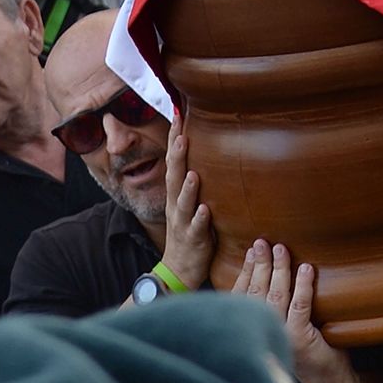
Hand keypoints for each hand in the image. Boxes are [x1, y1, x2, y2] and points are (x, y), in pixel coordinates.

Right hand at [161, 111, 215, 289]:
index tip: (178, 114)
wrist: (179, 268)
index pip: (175, 161)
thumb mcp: (192, 203)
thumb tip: (208, 154)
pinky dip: (200, 219)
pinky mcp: (194, 239)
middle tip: (181, 132)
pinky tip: (205, 210)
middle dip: (178, 154)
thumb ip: (196, 180)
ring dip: (188, 187)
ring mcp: (184, 222)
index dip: (175, 139)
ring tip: (194, 173)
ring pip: (184, 202)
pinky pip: (197, 228)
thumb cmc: (191, 231)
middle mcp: (177, 205)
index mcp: (178, 194)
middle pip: (175, 175)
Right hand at [233, 239, 349, 382]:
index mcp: (253, 329)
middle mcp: (262, 333)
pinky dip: (303, 286)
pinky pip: (300, 306)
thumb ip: (271, 307)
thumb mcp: (281, 327)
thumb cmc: (304, 349)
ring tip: (282, 249)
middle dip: (260, 264)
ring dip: (279, 269)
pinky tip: (306, 268)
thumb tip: (267, 271)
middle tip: (262, 242)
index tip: (251, 251)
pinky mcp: (300, 338)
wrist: (324, 378)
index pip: (243, 296)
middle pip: (256, 292)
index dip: (247, 271)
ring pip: (277, 296)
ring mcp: (280, 335)